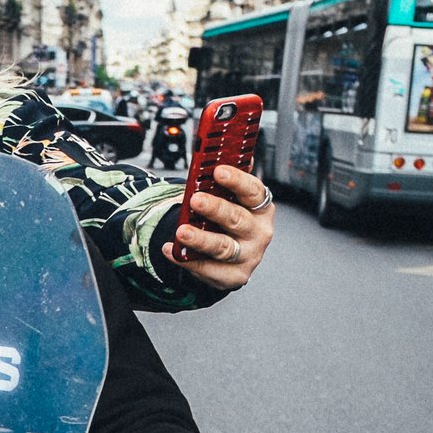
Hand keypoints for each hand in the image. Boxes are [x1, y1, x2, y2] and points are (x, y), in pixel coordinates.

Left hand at [163, 167, 275, 293]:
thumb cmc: (227, 220)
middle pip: (237, 219)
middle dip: (215, 208)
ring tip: (182, 232)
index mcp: (261, 208)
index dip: (237, 181)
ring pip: (223, 248)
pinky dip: (186, 260)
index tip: (218, 171)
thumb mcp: (230, 200)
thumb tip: (217, 155)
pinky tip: (170, 250)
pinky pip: (208, 269)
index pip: (253, 191)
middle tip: (195, 199)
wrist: (229, 256)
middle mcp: (259, 232)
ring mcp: (249, 256)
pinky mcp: (235, 276)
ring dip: (201, 239)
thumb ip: (224, 182)